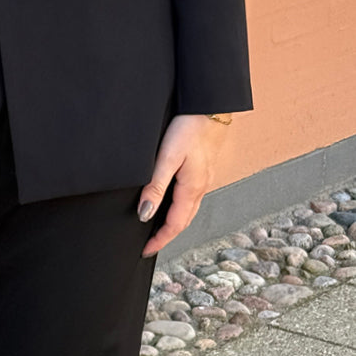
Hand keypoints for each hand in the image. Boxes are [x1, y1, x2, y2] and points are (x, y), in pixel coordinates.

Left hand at [138, 114, 230, 257]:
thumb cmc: (190, 127)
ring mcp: (204, 178)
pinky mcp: (203, 168)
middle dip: (167, 235)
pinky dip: (180, 207)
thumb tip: (144, 214)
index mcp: (192, 188)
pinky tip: (172, 201)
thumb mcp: (168, 158)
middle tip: (150, 244)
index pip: (175, 225)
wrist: (212, 105)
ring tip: (158, 228)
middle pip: (183, 221)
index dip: (159, 240)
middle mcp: (201, 187)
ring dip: (174, 222)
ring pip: (188, 209)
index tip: (145, 250)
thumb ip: (155, 186)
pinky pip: (191, 196)